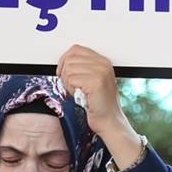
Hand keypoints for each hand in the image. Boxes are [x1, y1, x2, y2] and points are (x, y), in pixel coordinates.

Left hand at [57, 45, 141, 166]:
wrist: (109, 121)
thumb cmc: (99, 104)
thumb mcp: (92, 80)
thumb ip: (82, 68)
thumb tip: (64, 62)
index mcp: (102, 61)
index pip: (76, 49)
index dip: (65, 60)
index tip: (63, 72)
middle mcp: (103, 64)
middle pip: (70, 59)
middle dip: (65, 74)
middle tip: (71, 86)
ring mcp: (100, 72)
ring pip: (68, 69)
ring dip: (68, 83)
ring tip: (77, 92)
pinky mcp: (95, 82)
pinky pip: (71, 80)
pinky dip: (71, 90)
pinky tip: (79, 96)